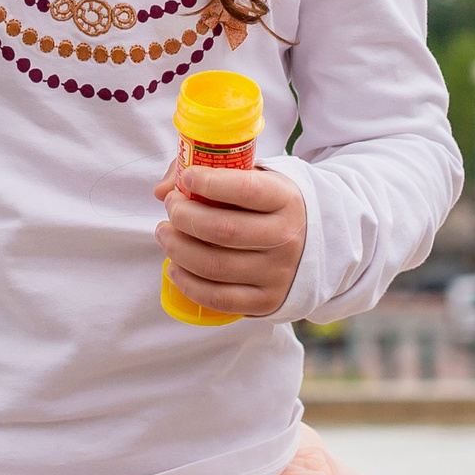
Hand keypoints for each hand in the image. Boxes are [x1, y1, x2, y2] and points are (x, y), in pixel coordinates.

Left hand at [154, 158, 308, 317]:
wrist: (312, 243)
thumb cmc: (267, 204)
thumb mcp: (254, 177)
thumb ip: (208, 173)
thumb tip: (162, 190)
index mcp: (285, 199)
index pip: (245, 189)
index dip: (208, 183)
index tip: (186, 179)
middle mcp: (286, 238)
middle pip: (222, 230)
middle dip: (184, 216)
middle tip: (170, 207)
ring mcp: (278, 273)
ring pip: (214, 266)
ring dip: (177, 249)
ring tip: (165, 234)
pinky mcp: (267, 301)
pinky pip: (218, 298)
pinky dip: (188, 284)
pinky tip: (175, 268)